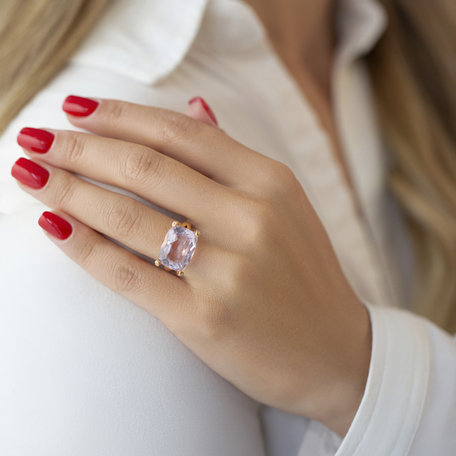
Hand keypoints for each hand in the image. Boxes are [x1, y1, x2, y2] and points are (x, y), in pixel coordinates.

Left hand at [11, 95, 371, 436]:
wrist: (336, 351)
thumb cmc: (304, 276)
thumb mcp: (284, 205)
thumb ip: (234, 156)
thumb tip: (192, 106)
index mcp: (270, 182)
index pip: (181, 132)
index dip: (121, 115)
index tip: (77, 108)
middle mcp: (251, 218)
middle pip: (147, 166)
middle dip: (80, 147)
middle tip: (37, 137)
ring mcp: (228, 270)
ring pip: (129, 215)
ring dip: (70, 190)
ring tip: (31, 174)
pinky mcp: (204, 318)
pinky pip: (128, 273)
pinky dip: (84, 247)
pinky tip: (54, 225)